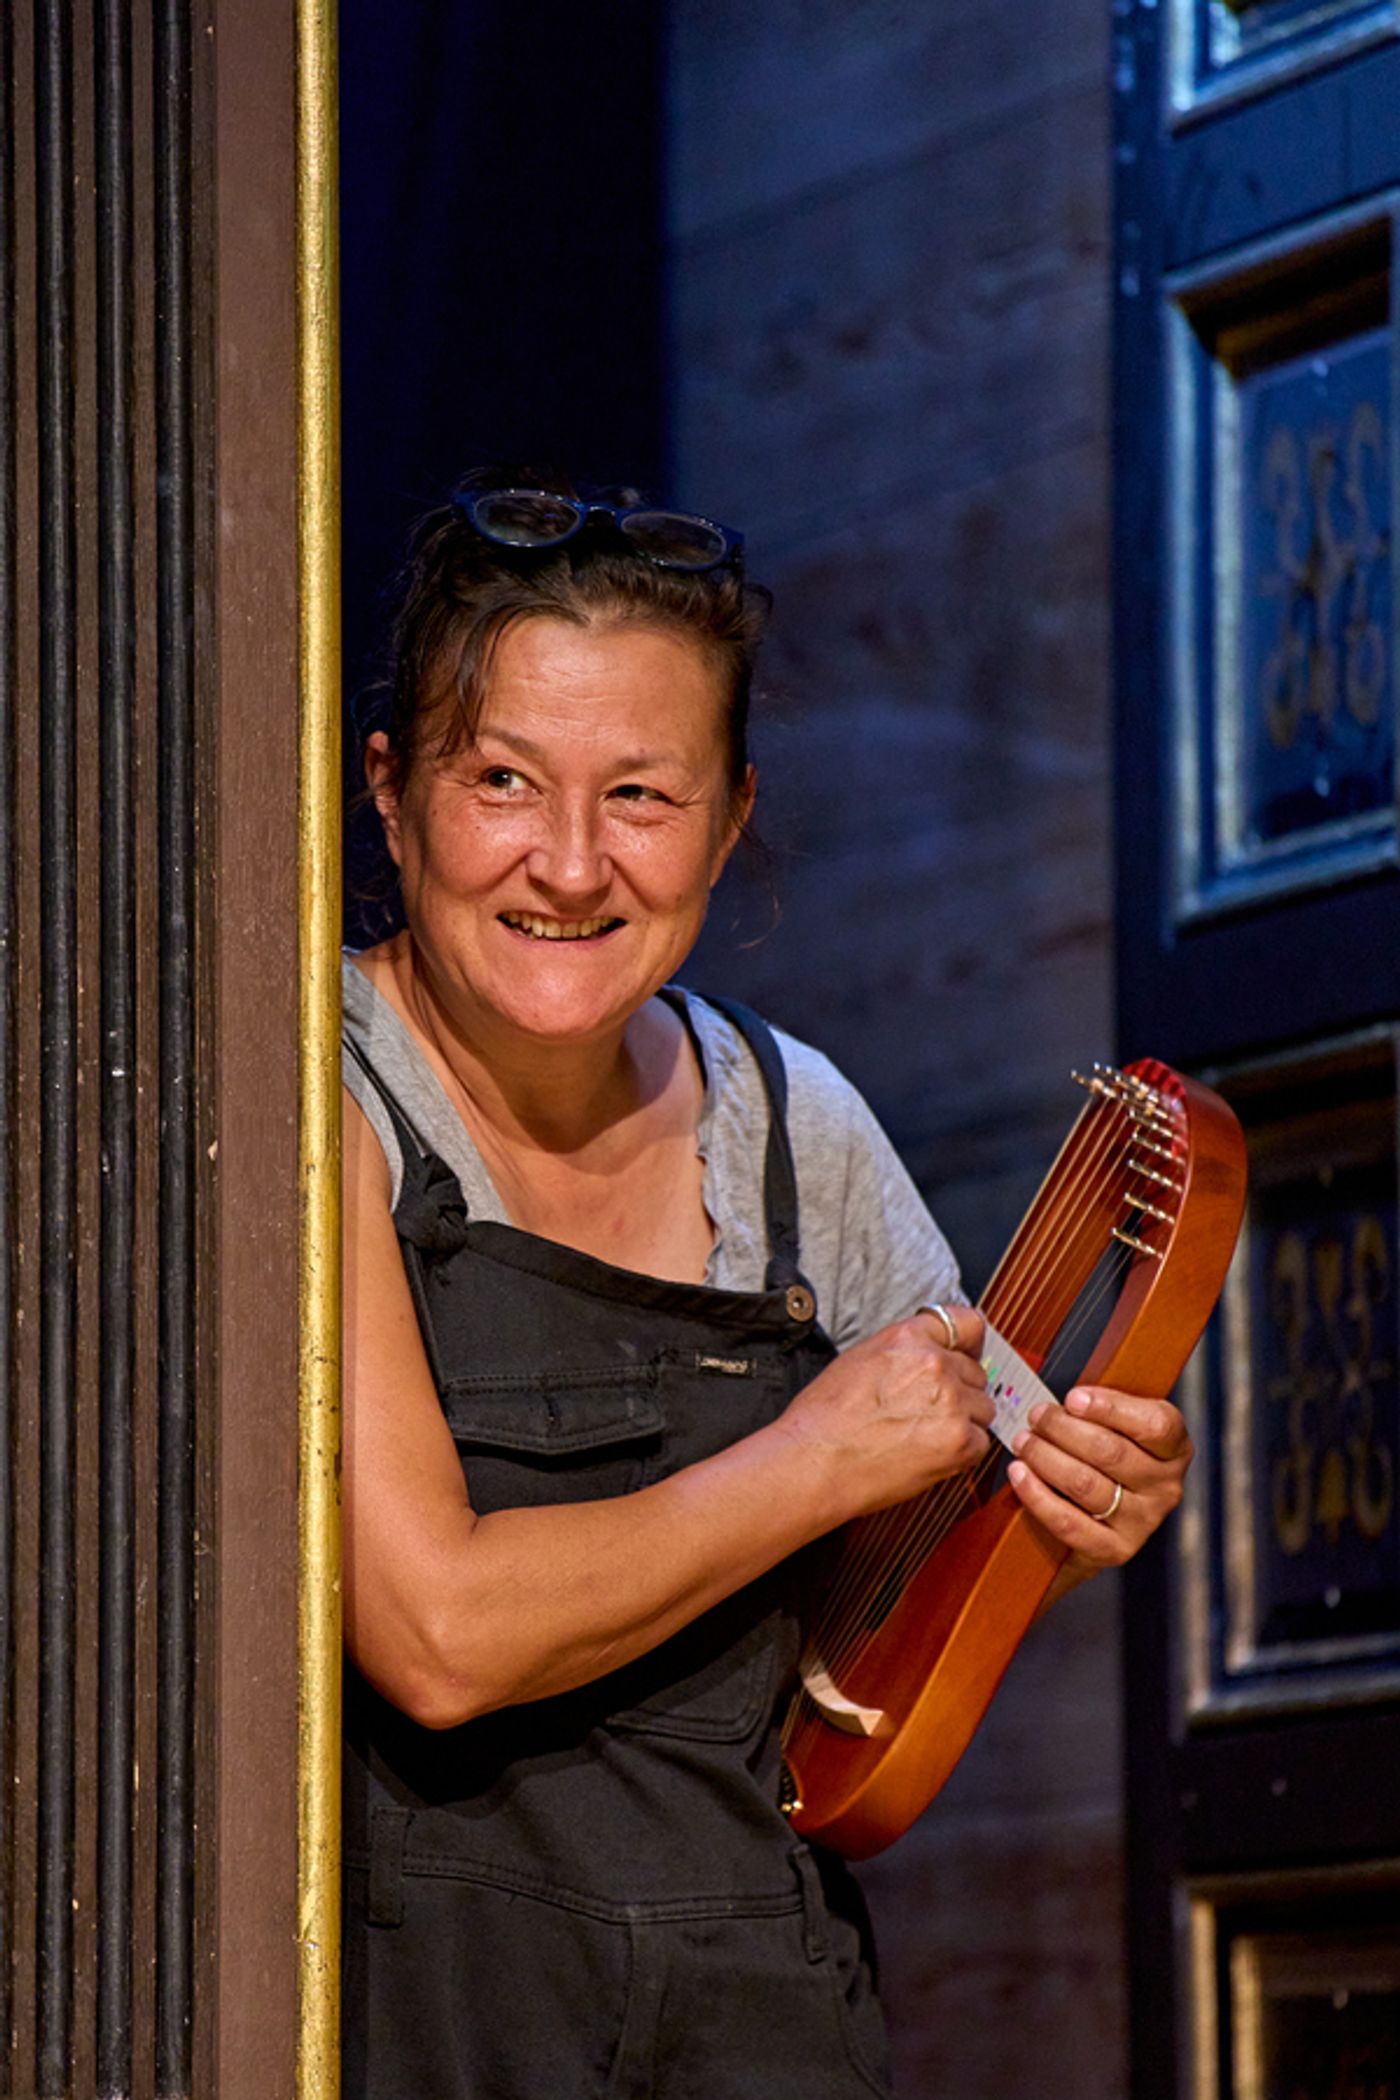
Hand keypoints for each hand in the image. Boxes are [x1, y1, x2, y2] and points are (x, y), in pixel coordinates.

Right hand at [778, 1304, 994, 1522]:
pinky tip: (929, 1454)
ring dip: (964, 1422)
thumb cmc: (824, 1419)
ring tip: (924, 1435)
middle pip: (976, 1373)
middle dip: (960, 1391)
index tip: (967, 1356)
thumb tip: (933, 1356)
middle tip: (927, 1412)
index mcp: (908, 1338)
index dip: (968, 1345)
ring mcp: (951, 1402)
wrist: (814, 1463)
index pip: (967, 1324)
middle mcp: (934, 1364)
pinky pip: (982, 1442)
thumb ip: (905, 1352)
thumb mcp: (861, 1359)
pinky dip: (963, 1451)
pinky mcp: (960, 1442)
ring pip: (982, 1409)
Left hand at [1006, 1385, 1192, 1594]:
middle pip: (1110, 1452)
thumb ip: (1103, 1409)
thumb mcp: (1119, 1427)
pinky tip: (1020, 1474)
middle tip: (1036, 1416)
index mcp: (1174, 1449)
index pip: (1155, 1424)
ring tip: (1024, 1442)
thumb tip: (1068, 1400)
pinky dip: (1037, 1495)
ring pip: (1086, 1484)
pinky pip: (1069, 1522)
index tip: (1073, 1398)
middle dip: (1062, 1428)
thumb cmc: (1105, 1458)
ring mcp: (1143, 1522)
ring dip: (1045, 1457)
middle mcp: (1165, 1487)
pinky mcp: (1115, 1550)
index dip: (1110, 1408)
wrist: (1098, 1521)